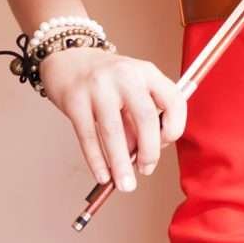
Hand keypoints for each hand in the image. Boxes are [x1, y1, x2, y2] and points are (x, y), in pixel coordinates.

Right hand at [39, 47, 186, 191]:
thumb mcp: (132, 87)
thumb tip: (142, 155)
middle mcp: (125, 75)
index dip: (175, 126)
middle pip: (145, 117)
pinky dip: (97, 161)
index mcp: (147, 71)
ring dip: (121, 164)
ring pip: (113, 131)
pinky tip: (103, 175)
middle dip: (149, 150)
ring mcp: (98, 87)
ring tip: (125, 184)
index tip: (166, 143)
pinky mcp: (75, 100)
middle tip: (147, 169)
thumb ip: (139, 117)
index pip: (173, 99)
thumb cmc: (107, 78)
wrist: (68, 58)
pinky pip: (88, 136)